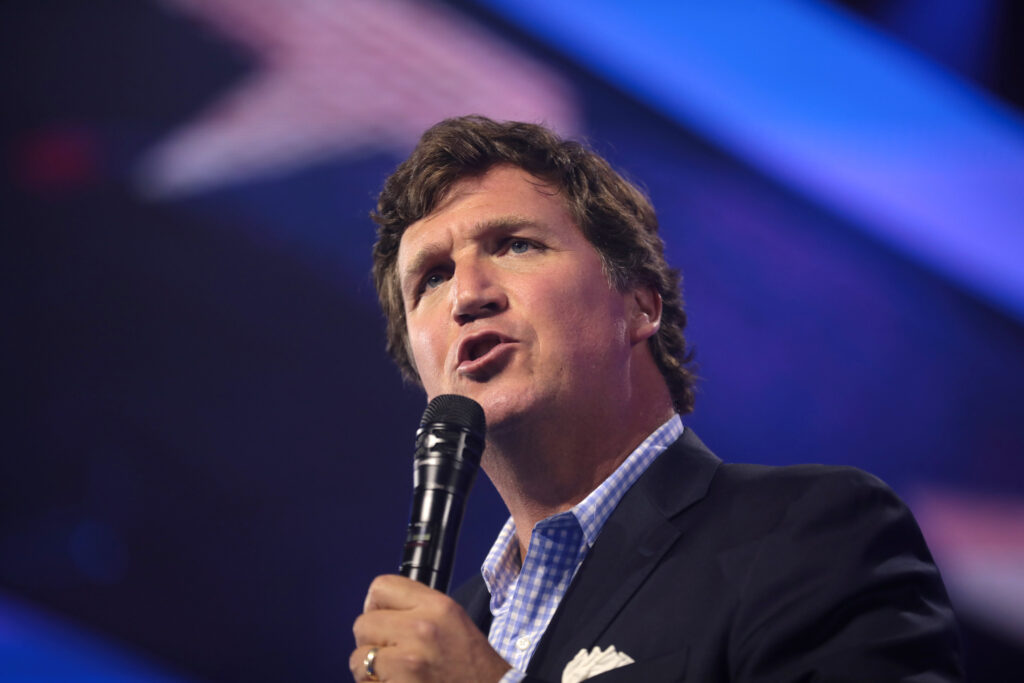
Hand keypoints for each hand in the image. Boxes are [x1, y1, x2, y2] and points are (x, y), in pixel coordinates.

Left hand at [350, 574, 511, 682]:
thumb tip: (376, 610)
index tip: (381, 619)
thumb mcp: (452, 620)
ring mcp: (410, 660)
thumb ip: (418, 609)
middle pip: (363, 623)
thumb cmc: (470, 665)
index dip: (375, 605)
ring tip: (392, 674)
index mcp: (438, 606)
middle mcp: (422, 628)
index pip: (381, 587)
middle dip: (370, 641)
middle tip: (389, 654)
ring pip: (358, 656)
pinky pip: (365, 682)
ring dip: (369, 669)